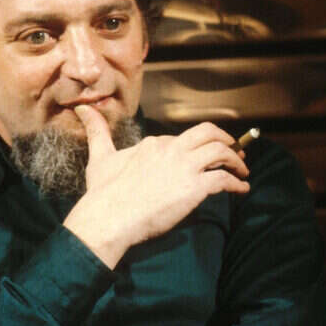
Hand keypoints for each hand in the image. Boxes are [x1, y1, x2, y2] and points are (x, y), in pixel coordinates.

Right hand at [62, 105, 249, 268]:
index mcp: (154, 143)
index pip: (183, 138)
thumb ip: (96, 132)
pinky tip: (242, 189)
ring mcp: (184, 167)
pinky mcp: (194, 188)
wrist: (108, 216)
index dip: (197, 145)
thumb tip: (82, 109)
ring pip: (221, 152)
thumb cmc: (103, 192)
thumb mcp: (100, 157)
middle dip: (226, 140)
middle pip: (209, 134)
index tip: (204, 154)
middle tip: (235, 151)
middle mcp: (171, 149)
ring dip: (237, 160)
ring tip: (243, 170)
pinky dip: (237, 183)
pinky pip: (224, 180)